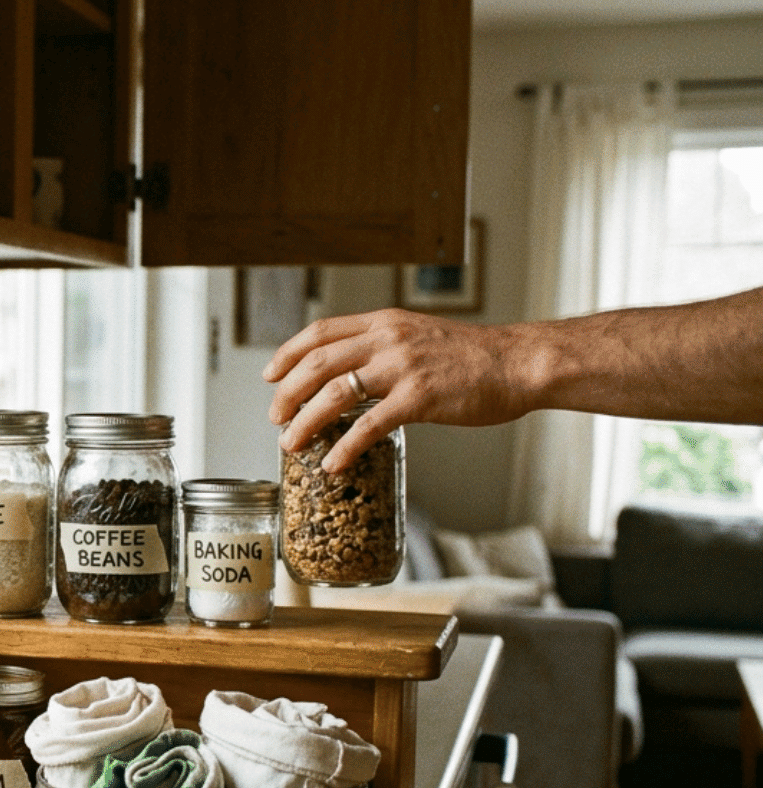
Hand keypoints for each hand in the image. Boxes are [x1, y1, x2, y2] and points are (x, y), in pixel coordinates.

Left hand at [264, 309, 527, 472]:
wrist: (518, 363)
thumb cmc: (471, 357)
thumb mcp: (417, 336)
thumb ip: (380, 348)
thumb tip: (345, 372)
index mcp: (383, 324)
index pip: (319, 332)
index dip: (287, 354)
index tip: (269, 375)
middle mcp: (387, 341)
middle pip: (316, 363)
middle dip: (287, 393)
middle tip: (274, 417)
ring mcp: (402, 368)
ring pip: (334, 394)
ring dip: (305, 422)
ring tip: (291, 443)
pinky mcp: (419, 398)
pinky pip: (369, 426)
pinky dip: (343, 447)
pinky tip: (332, 463)